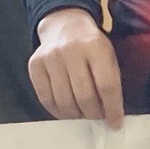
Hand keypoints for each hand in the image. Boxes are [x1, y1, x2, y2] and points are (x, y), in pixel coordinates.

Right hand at [30, 7, 126, 126]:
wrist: (65, 24)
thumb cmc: (92, 46)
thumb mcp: (108, 56)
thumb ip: (110, 82)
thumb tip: (111, 117)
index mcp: (96, 47)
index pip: (106, 85)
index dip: (112, 109)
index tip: (115, 123)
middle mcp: (70, 50)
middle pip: (84, 96)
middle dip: (93, 114)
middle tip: (97, 118)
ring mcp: (50, 57)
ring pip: (64, 101)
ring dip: (76, 115)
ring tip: (83, 114)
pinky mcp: (35, 64)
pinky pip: (45, 98)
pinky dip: (57, 111)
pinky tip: (66, 112)